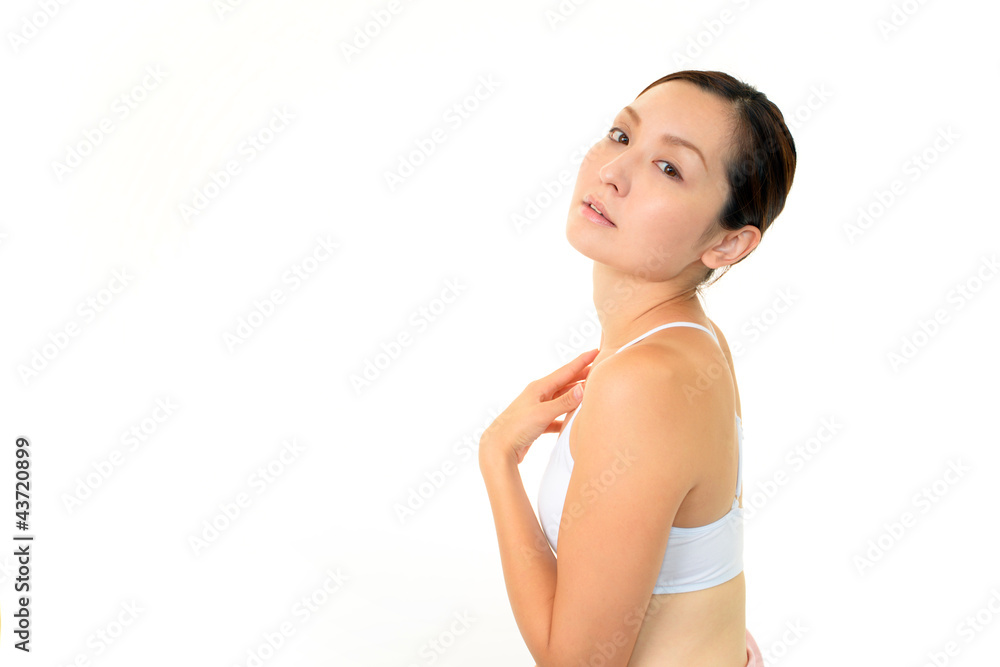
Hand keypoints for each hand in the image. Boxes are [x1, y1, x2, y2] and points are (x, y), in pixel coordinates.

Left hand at [480, 348, 599, 466]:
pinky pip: (556, 417)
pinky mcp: (537, 424)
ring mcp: (537, 409)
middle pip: (565, 382)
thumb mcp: (543, 413)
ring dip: (576, 396)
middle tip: (599, 368)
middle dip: (582, 375)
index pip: (566, 371)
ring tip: (590, 392)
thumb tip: (583, 389)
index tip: (596, 351)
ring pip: (561, 399)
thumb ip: (564, 402)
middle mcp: (539, 395)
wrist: (499, 448)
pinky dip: (566, 417)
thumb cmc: (517, 427)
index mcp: (540, 387)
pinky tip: (574, 420)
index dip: (582, 361)